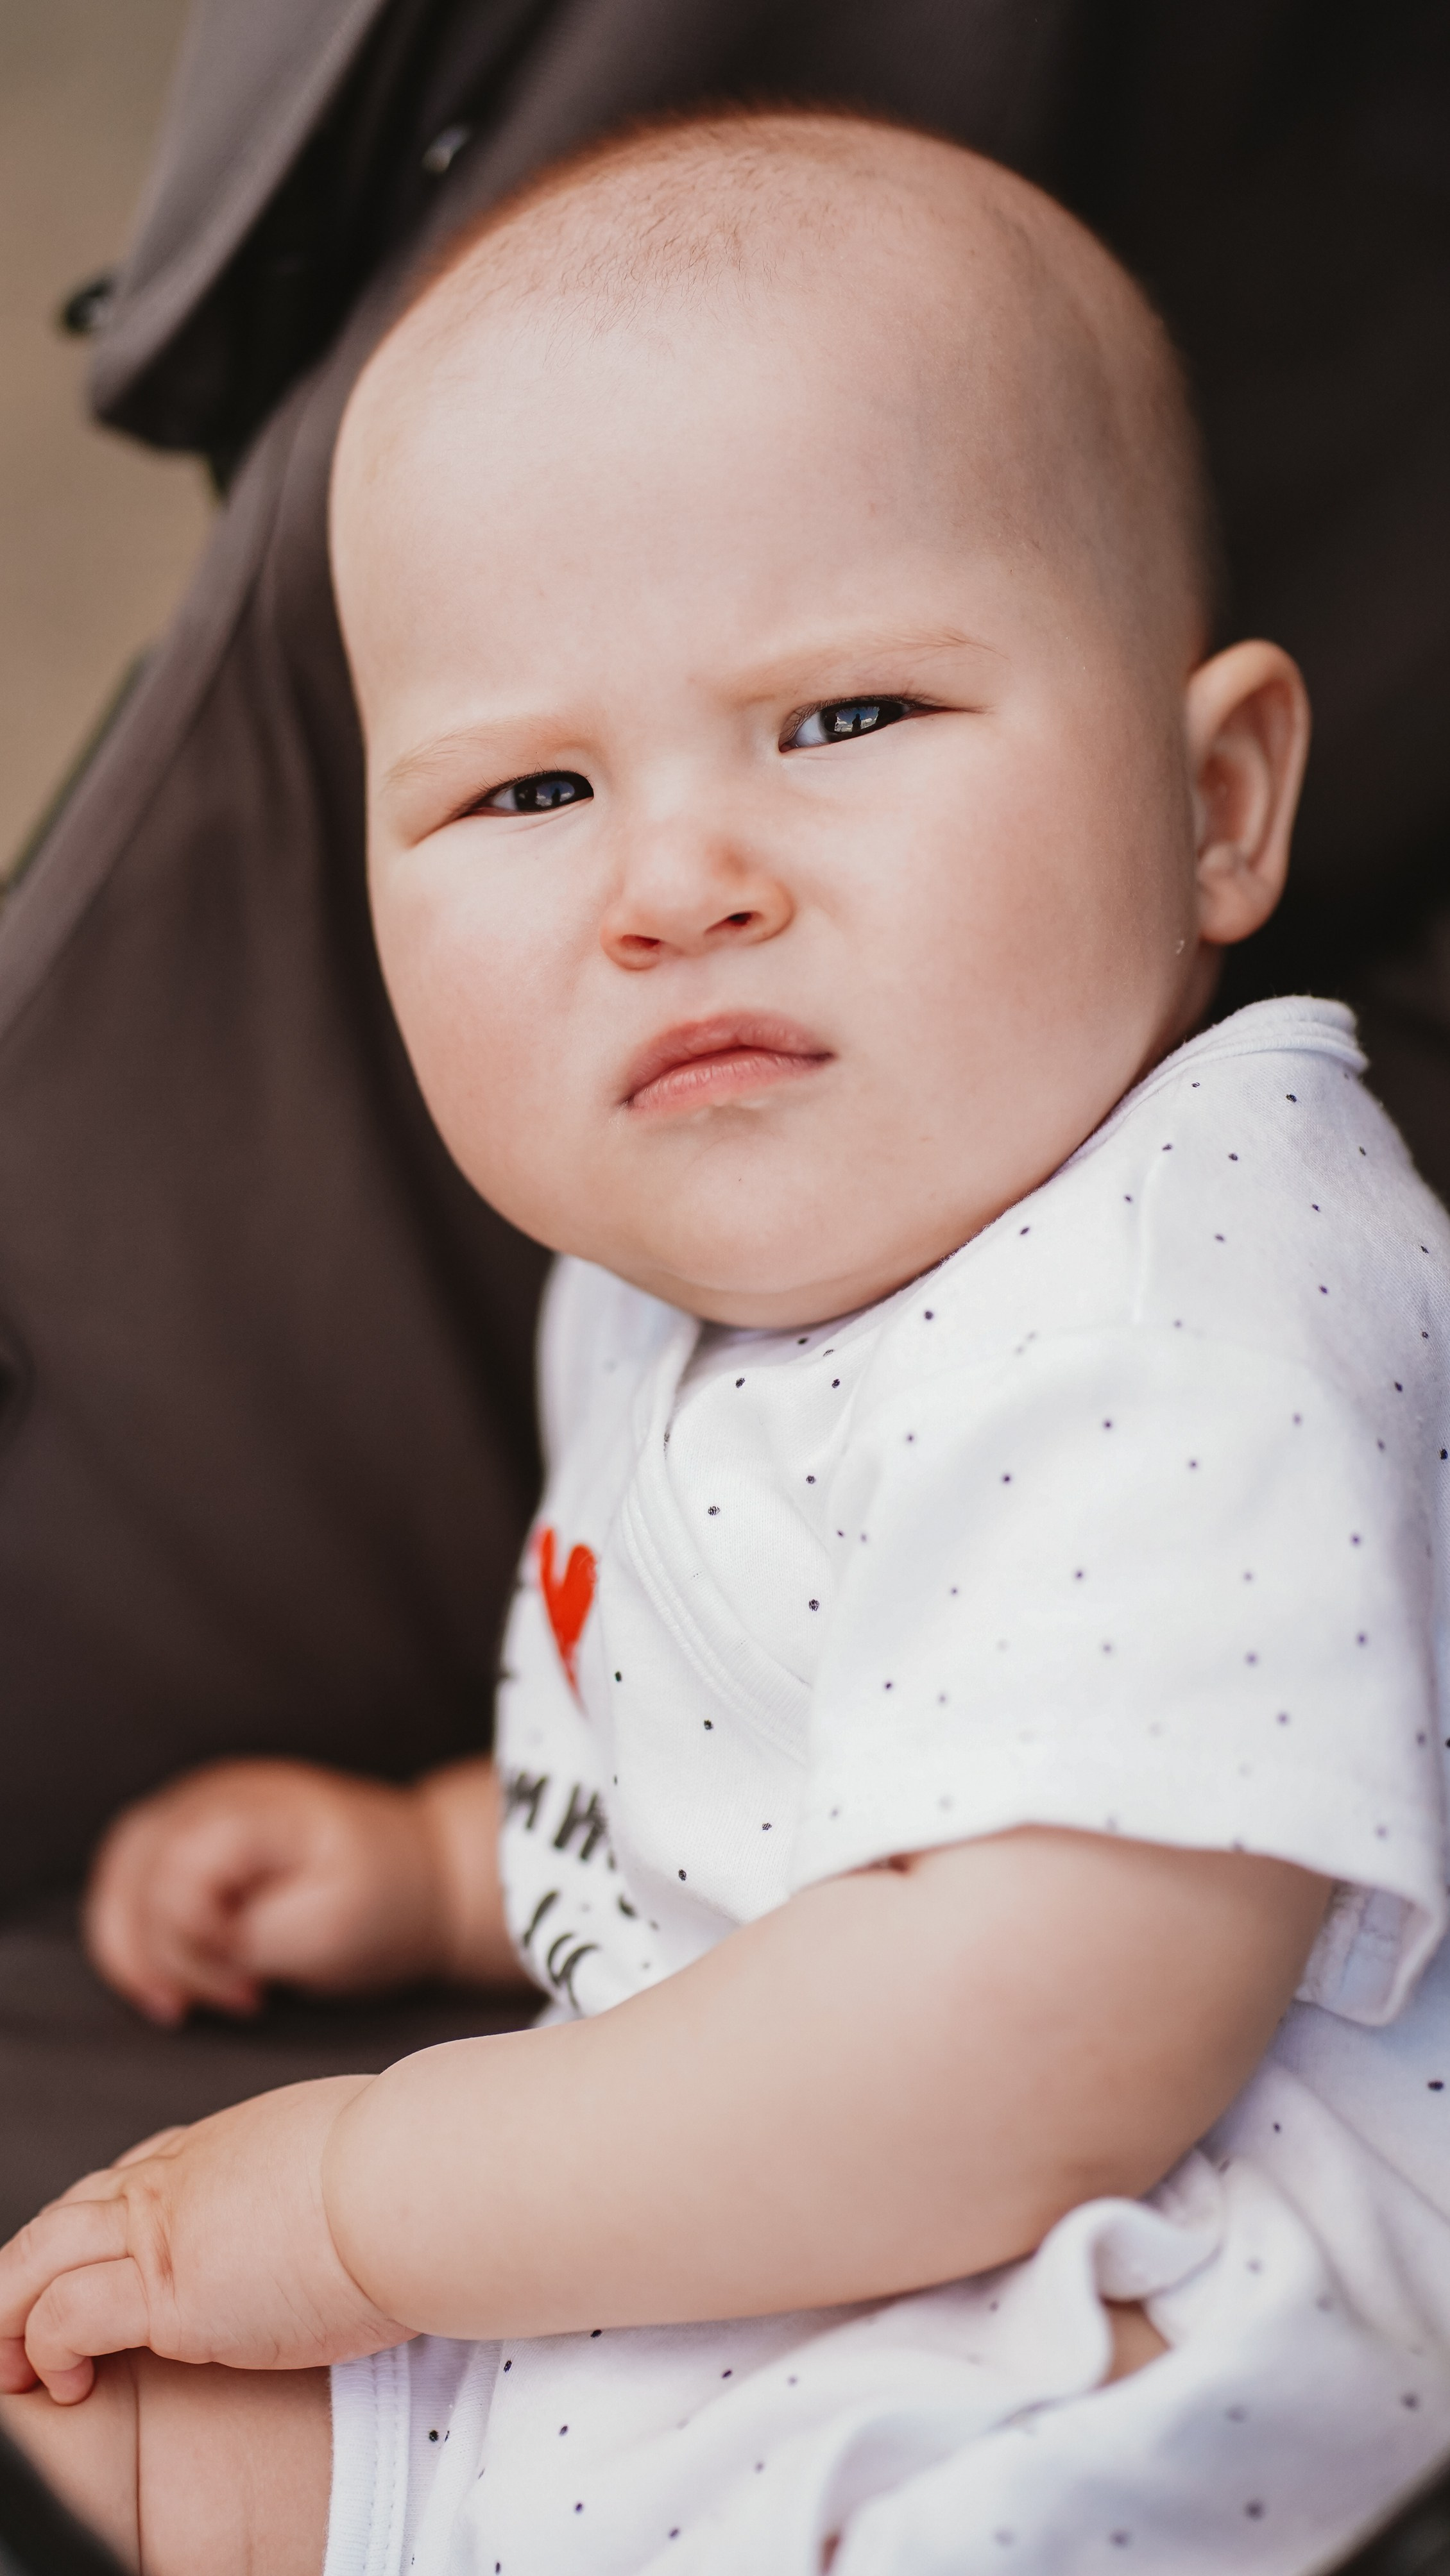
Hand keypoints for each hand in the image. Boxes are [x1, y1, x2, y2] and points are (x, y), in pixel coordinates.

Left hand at [0, 2079, 406, 2401]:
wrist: (424, 2180)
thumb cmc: (417, 2170)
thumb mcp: (352, 2151)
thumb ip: (320, 2173)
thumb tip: (349, 2191)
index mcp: (226, 2146)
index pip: (128, 2180)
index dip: (96, 2227)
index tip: (99, 2265)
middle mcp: (182, 2175)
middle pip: (68, 2213)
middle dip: (30, 2270)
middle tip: (21, 2323)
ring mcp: (169, 2229)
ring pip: (39, 2255)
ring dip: (10, 2311)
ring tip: (12, 2364)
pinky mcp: (171, 2291)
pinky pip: (66, 2315)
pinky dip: (44, 2347)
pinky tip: (64, 2380)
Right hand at [83, 1759, 466, 2023]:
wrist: (424, 1877)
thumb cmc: (386, 1902)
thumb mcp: (334, 1928)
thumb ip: (254, 1933)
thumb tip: (199, 1939)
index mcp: (255, 1808)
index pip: (178, 1870)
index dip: (195, 1940)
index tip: (252, 1985)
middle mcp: (214, 1795)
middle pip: (134, 1869)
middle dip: (164, 1953)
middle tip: (234, 1998)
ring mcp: (198, 1810)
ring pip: (119, 1873)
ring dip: (134, 1949)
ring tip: (179, 2006)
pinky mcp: (192, 1841)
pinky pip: (129, 1881)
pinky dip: (133, 1938)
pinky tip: (168, 1985)